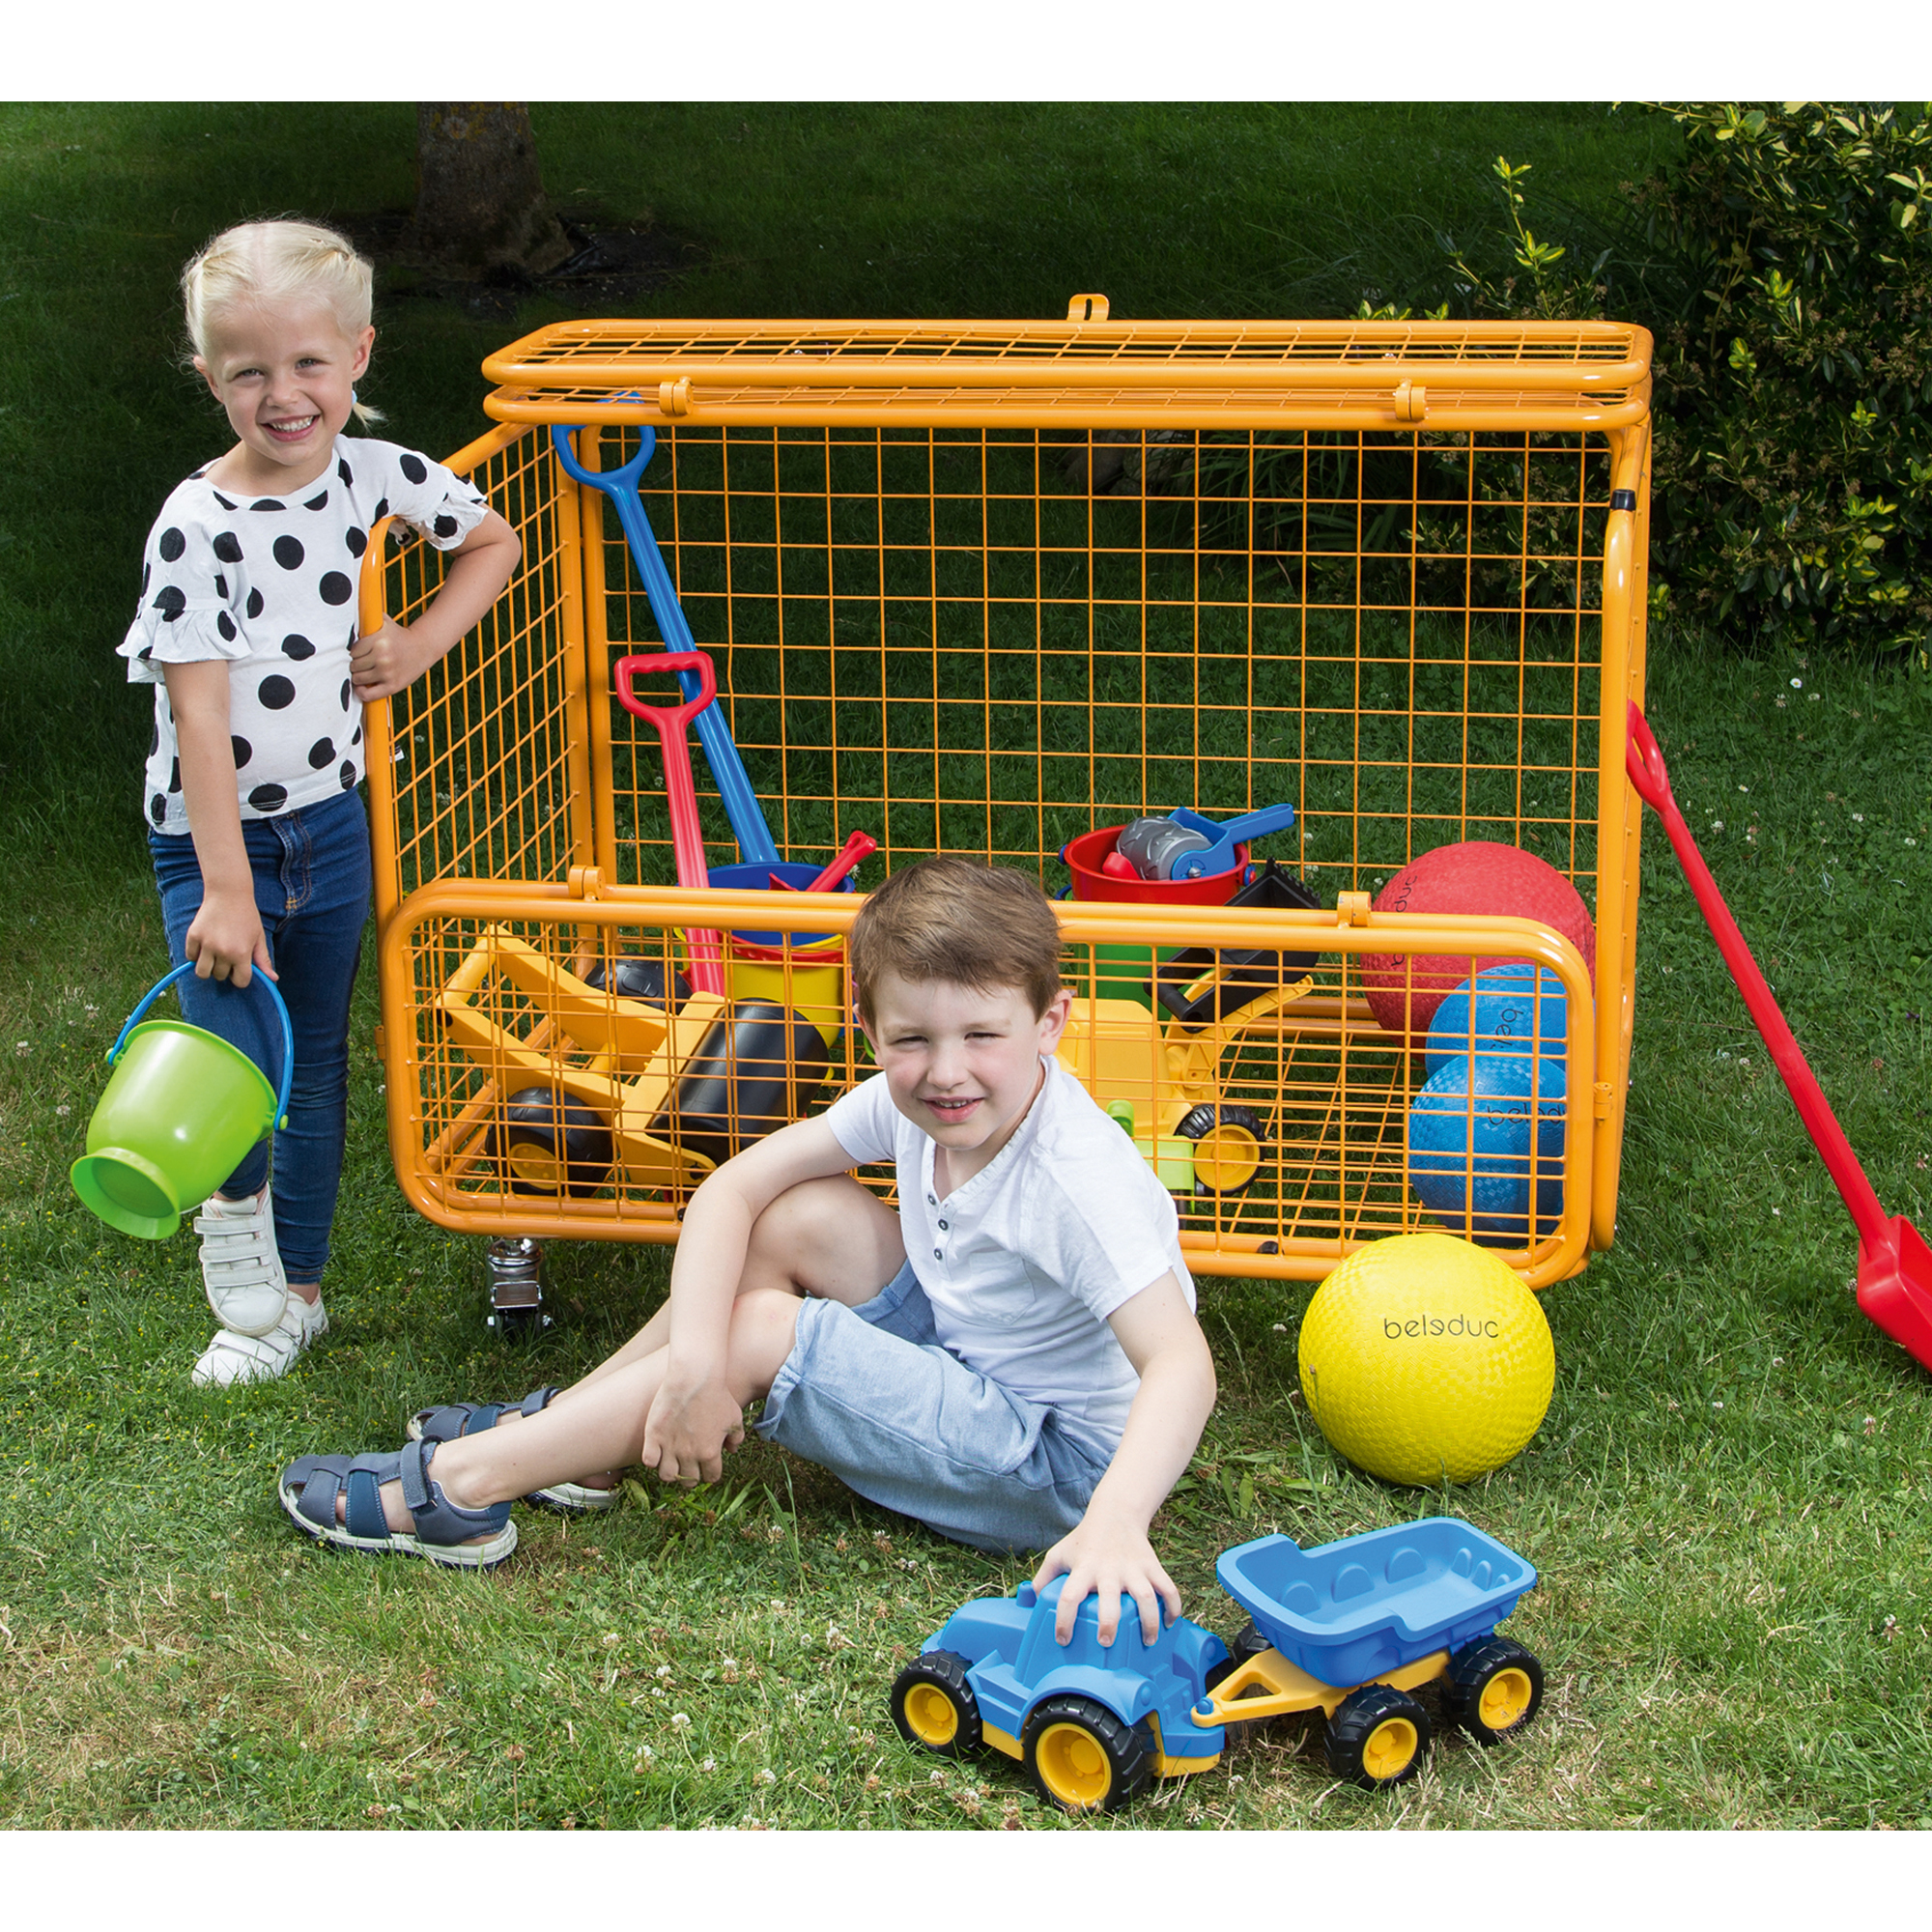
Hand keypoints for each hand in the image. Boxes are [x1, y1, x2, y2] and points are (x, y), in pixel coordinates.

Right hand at [184, 887, 274, 989]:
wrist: (228, 893)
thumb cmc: (247, 916)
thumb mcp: (259, 938)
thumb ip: (263, 960)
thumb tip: (273, 979)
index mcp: (241, 953)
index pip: (240, 982)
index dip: (241, 977)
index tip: (240, 968)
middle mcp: (223, 951)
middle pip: (220, 976)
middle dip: (225, 970)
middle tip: (228, 954)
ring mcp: (206, 944)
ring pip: (202, 973)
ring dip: (208, 968)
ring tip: (215, 955)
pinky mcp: (193, 936)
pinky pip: (190, 957)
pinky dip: (196, 955)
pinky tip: (205, 945)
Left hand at [348, 618, 437, 702]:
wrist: (423, 647)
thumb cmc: (399, 635)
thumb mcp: (383, 621)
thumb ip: (366, 618)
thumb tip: (347, 615)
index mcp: (379, 639)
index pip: (353, 651)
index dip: (354, 652)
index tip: (360, 652)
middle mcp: (383, 656)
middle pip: (353, 665)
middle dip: (356, 664)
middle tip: (364, 662)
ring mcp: (387, 672)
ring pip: (357, 678)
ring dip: (359, 676)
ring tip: (366, 671)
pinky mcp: (393, 686)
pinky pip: (368, 694)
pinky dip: (361, 692)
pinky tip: (363, 686)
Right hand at [639, 1373, 745, 1485]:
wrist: (695, 1377)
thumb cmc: (717, 1395)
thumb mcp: (734, 1417)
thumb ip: (736, 1438)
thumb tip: (732, 1450)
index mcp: (710, 1454)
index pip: (711, 1478)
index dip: (710, 1473)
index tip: (707, 1466)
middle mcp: (689, 1455)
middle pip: (689, 1481)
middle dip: (691, 1475)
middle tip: (689, 1465)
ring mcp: (669, 1446)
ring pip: (667, 1476)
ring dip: (670, 1471)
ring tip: (672, 1461)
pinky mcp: (653, 1436)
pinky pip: (649, 1461)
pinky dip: (653, 1459)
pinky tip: (658, 1451)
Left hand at [1031, 1509, 1179, 1645]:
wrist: (1116, 1514)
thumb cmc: (1084, 1541)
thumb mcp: (1059, 1554)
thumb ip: (1043, 1578)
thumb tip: (1029, 1604)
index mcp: (1083, 1569)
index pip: (1069, 1596)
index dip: (1064, 1620)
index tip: (1063, 1640)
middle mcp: (1109, 1570)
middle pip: (1111, 1599)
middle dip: (1110, 1623)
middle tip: (1107, 1642)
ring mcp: (1134, 1569)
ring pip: (1146, 1597)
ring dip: (1149, 1621)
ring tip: (1148, 1641)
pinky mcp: (1152, 1567)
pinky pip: (1169, 1589)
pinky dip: (1173, 1608)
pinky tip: (1170, 1623)